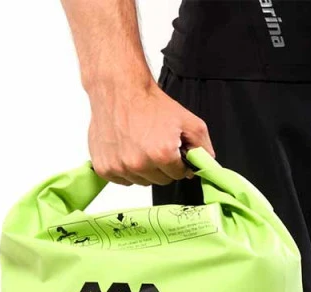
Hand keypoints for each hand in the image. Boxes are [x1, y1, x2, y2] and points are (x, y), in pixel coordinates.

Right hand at [87, 78, 213, 185]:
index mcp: (161, 154)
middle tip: (155, 144)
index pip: (179, 175)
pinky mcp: (104, 168)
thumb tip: (206, 166)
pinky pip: (122, 180)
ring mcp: (119, 167)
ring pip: (141, 181)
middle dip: (162, 167)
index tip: (172, 149)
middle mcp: (139, 164)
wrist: (118, 89)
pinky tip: (126, 150)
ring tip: (139, 145)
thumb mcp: (188, 120)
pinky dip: (125, 170)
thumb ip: (203, 146)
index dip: (178, 162)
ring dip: (144, 169)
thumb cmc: (151, 103)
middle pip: (160, 181)